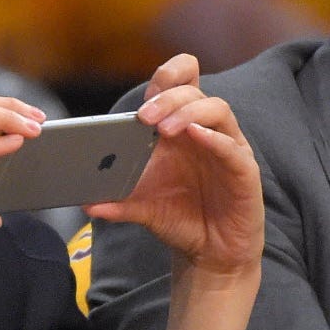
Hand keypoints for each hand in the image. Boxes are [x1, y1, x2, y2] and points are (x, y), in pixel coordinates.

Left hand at [85, 54, 263, 275]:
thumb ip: (116, 202)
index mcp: (178, 128)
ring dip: (188, 112)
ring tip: (165, 129)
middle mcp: (204, 131)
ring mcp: (226, 148)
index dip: (167, 76)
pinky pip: (233, 147)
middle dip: (167, 98)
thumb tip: (85, 204)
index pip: (181, 83)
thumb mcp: (141, 207)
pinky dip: (215, 138)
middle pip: (193, 92)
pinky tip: (196, 135)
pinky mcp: (244, 171)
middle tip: (144, 116)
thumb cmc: (178, 217)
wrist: (209, 252)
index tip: (145, 93)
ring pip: (217, 109)